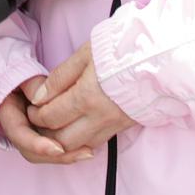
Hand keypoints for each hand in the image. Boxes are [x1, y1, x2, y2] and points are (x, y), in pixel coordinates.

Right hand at [0, 75, 90, 165]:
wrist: (21, 83)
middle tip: (83, 153)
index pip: (19, 135)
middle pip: (33, 153)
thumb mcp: (25, 76)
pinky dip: (69, 150)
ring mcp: (30, 136)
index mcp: (8, 115)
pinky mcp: (43, 137)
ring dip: (66, 156)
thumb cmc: (23, 78)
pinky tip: (87, 147)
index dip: (37, 145)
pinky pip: (54, 148)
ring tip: (88, 152)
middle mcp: (17, 131)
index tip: (58, 148)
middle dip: (57, 156)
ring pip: (45, 155)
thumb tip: (41, 97)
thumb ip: (32, 85)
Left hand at [27, 40, 135, 154]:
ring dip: (63, 140)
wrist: (161, 57)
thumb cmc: (122, 49)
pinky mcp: (124, 127)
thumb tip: (39, 96)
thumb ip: (60, 77)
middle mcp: (99, 117)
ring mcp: (113, 125)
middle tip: (40, 118)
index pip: (50, 117)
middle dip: (45, 132)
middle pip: (61, 140)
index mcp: (87, 96)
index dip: (35, 114)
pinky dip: (82, 139)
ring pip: (79, 146)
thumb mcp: (86, 53)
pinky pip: (96, 142)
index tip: (32, 105)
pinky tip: (77, 127)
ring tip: (56, 123)